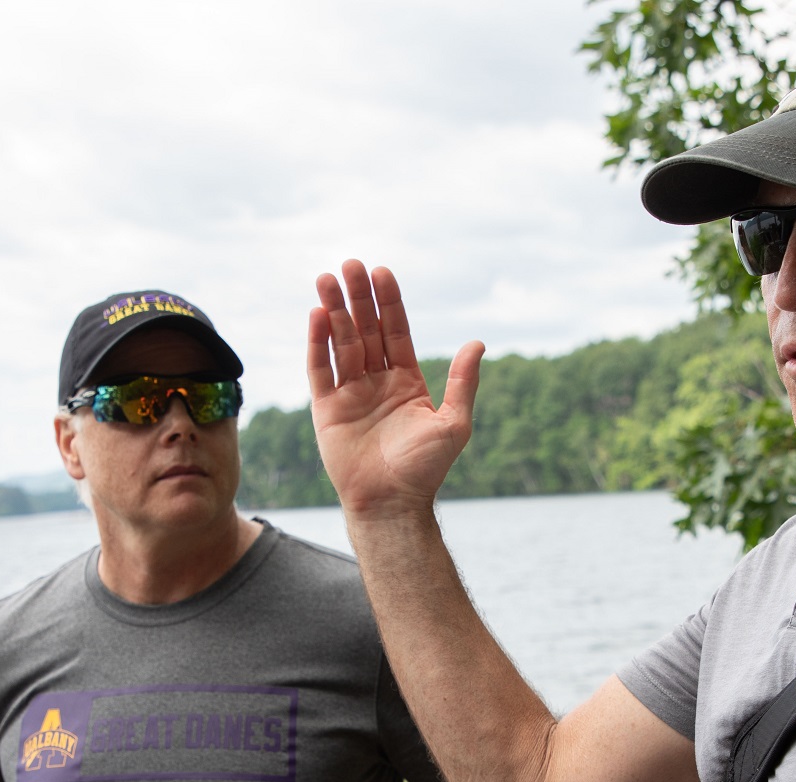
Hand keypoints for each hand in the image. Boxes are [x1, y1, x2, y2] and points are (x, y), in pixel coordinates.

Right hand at [308, 260, 484, 516]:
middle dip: (358, 297)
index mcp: (406, 382)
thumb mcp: (454, 423)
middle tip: (349, 264)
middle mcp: (377, 383)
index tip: (382, 272)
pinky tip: (317, 314)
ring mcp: (350, 394)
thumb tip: (478, 343)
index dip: (389, 303)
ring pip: (340, 343)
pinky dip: (318, 342)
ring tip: (326, 278)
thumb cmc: (425, 469)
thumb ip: (463, 382)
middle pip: (365, 330)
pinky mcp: (326, 409)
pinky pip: (320, 369)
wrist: (391, 503)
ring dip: (334, 311)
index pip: (396, 332)